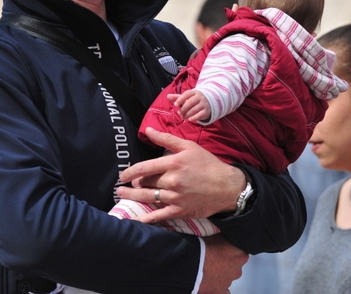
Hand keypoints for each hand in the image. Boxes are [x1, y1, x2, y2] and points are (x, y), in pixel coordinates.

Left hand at [116, 128, 245, 223]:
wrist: (227, 186)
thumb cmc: (208, 164)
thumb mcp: (189, 147)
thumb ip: (167, 139)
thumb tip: (148, 130)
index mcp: (173, 163)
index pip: (144, 168)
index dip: (130, 171)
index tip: (123, 175)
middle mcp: (172, 181)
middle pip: (145, 183)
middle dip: (133, 183)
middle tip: (125, 185)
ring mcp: (175, 197)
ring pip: (148, 197)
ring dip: (133, 196)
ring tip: (123, 195)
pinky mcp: (180, 211)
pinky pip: (158, 216)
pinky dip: (146, 219)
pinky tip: (135, 220)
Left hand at [166, 90, 211, 122]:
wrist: (209, 102)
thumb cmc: (194, 99)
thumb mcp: (187, 97)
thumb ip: (177, 97)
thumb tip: (167, 96)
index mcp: (194, 92)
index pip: (187, 94)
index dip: (180, 99)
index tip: (175, 104)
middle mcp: (200, 97)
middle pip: (190, 102)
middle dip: (183, 109)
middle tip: (179, 113)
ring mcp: (204, 104)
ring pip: (194, 109)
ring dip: (187, 114)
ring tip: (183, 117)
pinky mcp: (206, 111)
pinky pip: (200, 115)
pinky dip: (194, 118)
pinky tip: (189, 119)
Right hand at [199, 235, 247, 293]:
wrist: (192, 263)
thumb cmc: (205, 247)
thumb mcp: (218, 236)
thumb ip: (226, 240)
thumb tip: (226, 240)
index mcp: (241, 255)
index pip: (240, 252)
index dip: (231, 250)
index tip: (223, 249)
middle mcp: (238, 270)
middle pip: (234, 266)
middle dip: (226, 263)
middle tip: (214, 259)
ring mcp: (229, 282)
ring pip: (227, 278)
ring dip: (221, 274)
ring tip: (209, 270)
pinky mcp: (219, 292)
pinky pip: (223, 292)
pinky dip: (219, 288)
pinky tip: (212, 283)